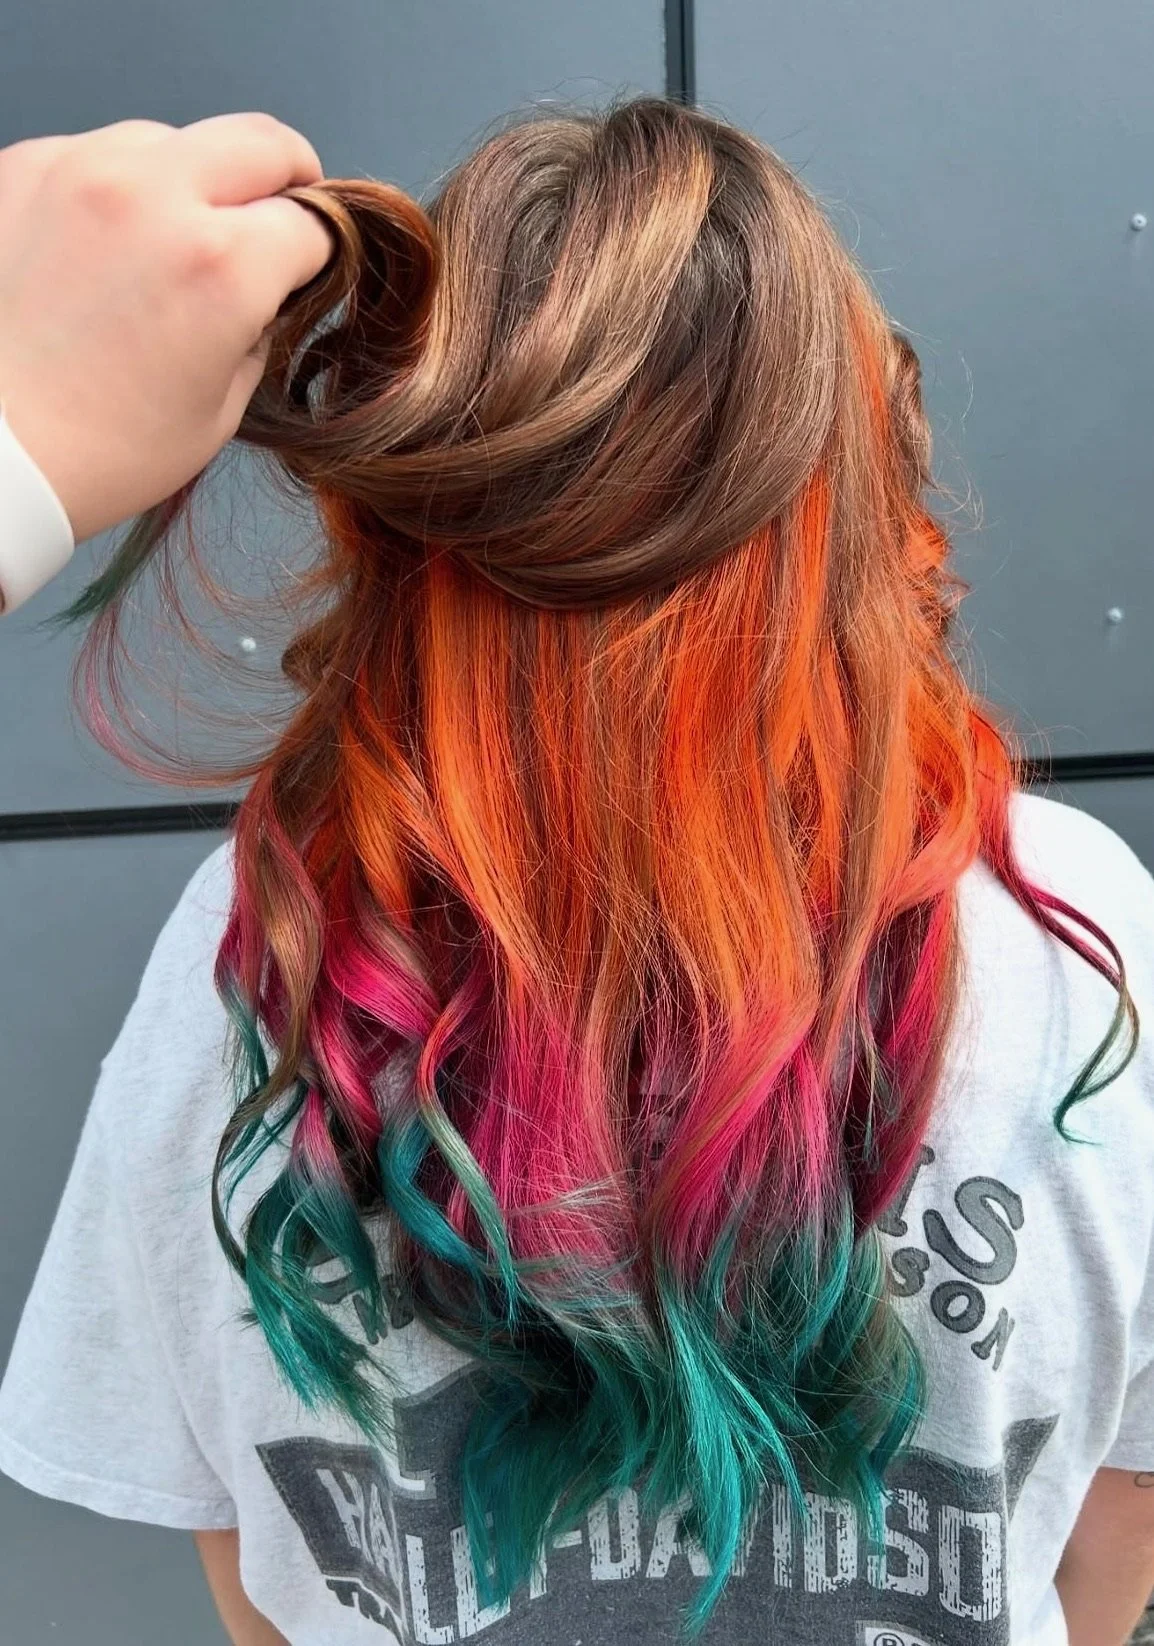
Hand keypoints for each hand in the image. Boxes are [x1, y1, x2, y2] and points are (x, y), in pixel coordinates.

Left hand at [0, 114, 332, 542]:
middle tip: (277, 219)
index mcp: (222, 266)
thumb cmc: (101, 452)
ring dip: (193, 181)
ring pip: (176, 139)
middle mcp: (156, 195)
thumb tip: (270, 289)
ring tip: (169, 244)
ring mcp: (82, 169)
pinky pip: (98, 153)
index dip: (320, 254)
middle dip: (286, 180)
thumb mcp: (221, 408)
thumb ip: (260, 327)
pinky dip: (118, 190)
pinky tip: (103, 251)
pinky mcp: (23, 166)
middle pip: (263, 143)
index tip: (308, 272)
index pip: (311, 223)